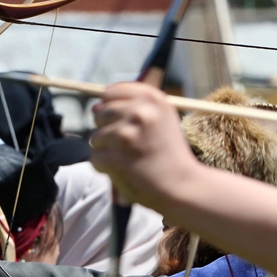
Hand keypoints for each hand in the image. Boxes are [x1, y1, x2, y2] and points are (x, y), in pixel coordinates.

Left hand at [89, 82, 201, 209]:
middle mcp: (139, 112)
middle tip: (128, 145)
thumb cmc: (170, 153)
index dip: (110, 106)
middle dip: (108, 130)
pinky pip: (95, 158)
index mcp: (152, 99)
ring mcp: (125, 135)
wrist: (182, 184)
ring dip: (106, 150)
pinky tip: (122, 170)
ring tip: (128, 159)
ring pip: (95, 137)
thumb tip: (94, 107)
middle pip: (100, 113)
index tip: (119, 119)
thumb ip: (131, 108)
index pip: (111, 92)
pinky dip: (104, 167)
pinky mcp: (115, 157)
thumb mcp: (161, 118)